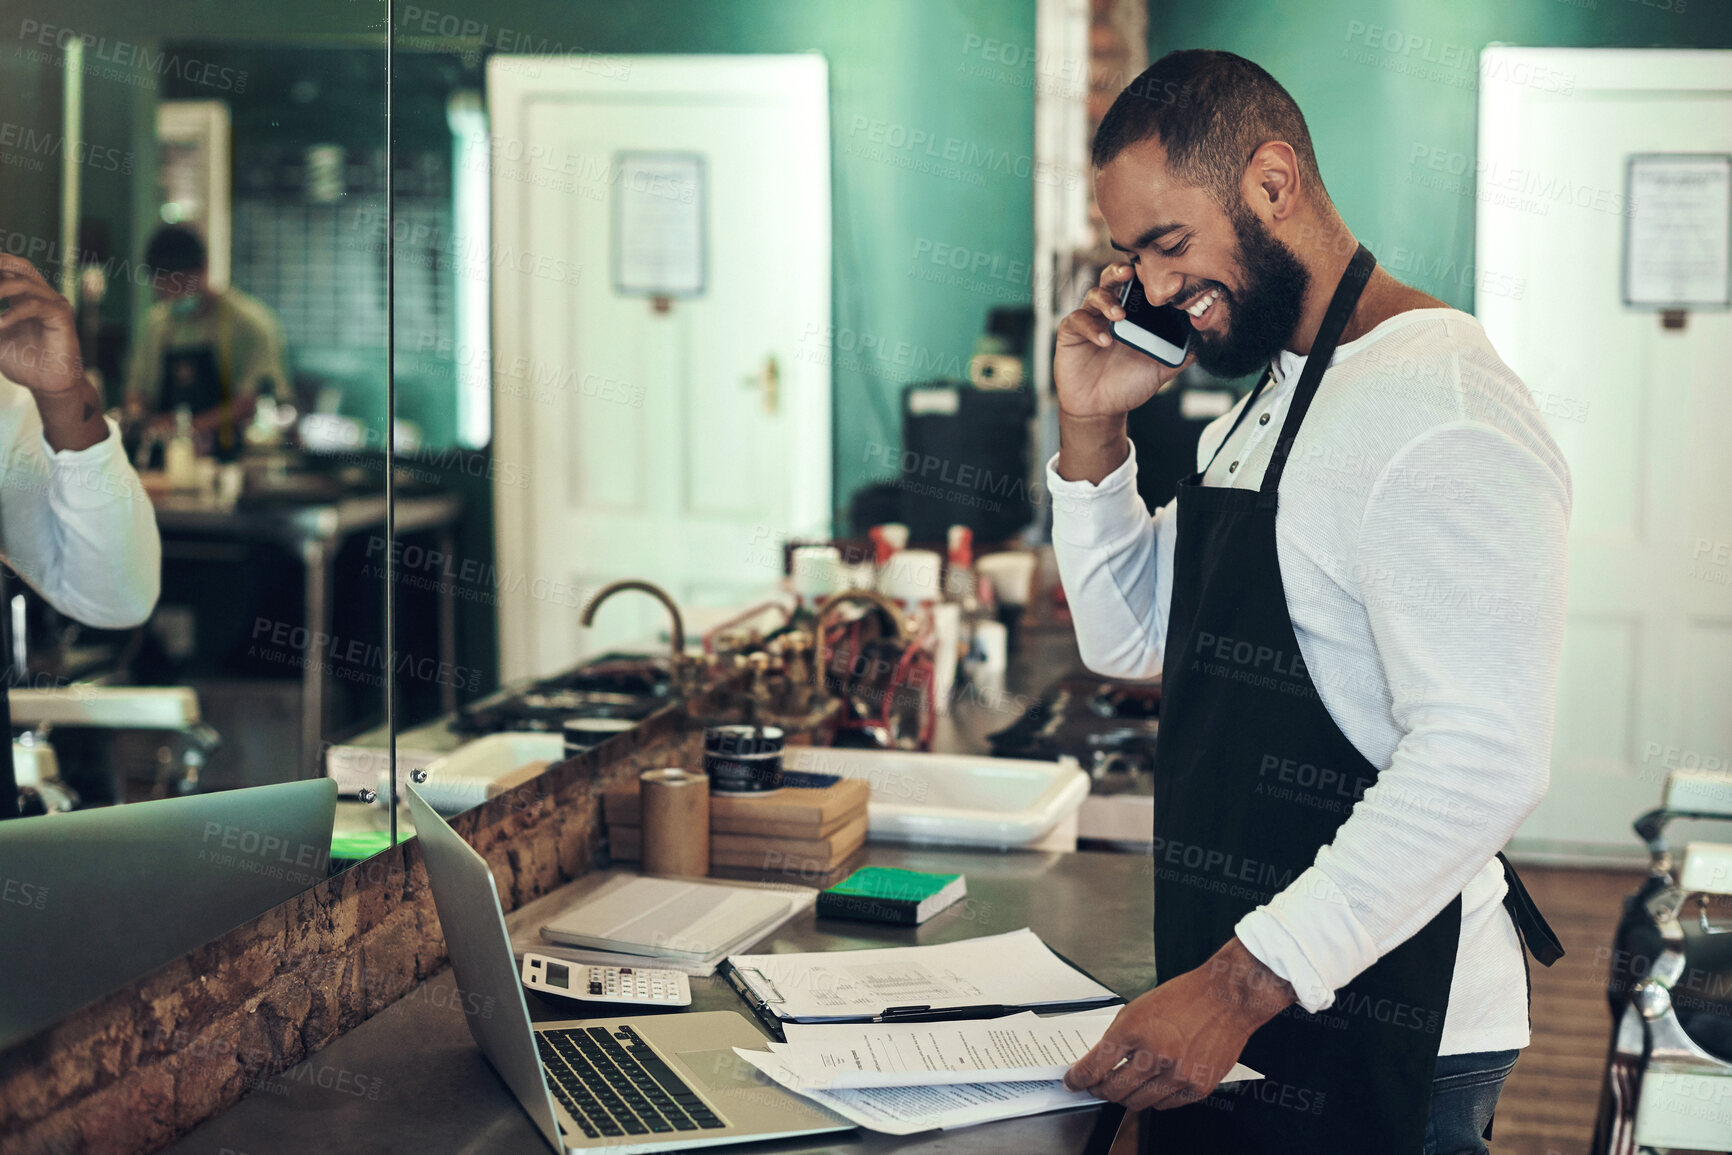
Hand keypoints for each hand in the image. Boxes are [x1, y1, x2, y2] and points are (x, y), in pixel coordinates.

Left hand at [0, 255, 84, 397]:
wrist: (47, 385)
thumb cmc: (22, 362)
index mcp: (24, 296)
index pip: (6, 269)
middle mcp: (41, 294)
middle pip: (20, 264)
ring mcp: (54, 303)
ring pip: (24, 282)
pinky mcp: (62, 316)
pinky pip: (34, 306)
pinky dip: (12, 313)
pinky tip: (0, 325)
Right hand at [1052, 262, 1191, 420]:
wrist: (1102, 408)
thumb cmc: (1129, 383)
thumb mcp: (1162, 367)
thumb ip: (1183, 351)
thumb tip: (1210, 337)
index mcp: (1132, 313)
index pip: (1138, 284)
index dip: (1145, 274)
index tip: (1158, 271)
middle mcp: (1109, 310)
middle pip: (1112, 278)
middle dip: (1120, 272)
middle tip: (1130, 273)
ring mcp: (1090, 319)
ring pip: (1094, 295)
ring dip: (1107, 301)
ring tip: (1119, 316)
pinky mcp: (1071, 333)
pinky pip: (1077, 320)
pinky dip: (1092, 328)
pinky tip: (1104, 341)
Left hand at [1063, 938, 1294, 1110]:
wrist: (1227, 998)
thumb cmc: (1185, 997)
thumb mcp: (1139, 1007)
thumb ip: (1117, 1038)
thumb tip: (1097, 1063)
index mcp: (1135, 1030)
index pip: (1095, 1067)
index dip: (1078, 1079)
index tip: (1074, 1082)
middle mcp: (1155, 1055)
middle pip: (1113, 1090)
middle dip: (1100, 1089)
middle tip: (1098, 1084)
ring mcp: (1178, 1075)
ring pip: (1137, 1103)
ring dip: (1127, 1096)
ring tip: (1128, 1083)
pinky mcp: (1198, 1087)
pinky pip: (1164, 1105)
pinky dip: (1154, 1097)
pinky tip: (1155, 1083)